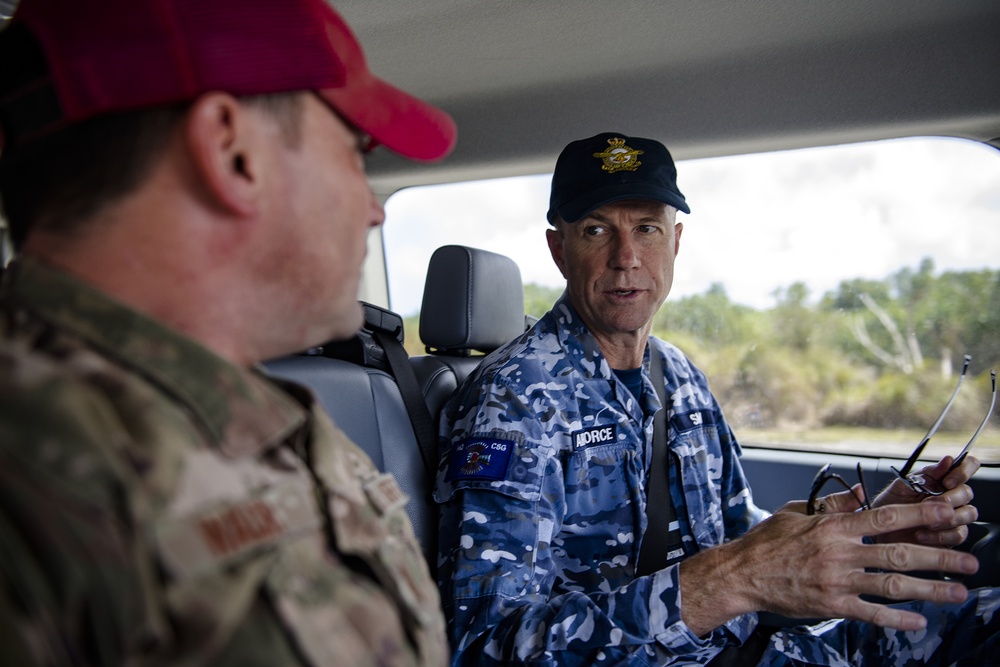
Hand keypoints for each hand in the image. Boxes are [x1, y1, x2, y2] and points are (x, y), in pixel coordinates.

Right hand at [679, 501, 978, 635]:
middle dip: (940, 558)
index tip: (948, 513)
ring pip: (892, 586)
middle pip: (899, 554)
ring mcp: (837, 581)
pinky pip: (871, 613)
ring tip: (958, 593)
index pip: (885, 517)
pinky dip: (897, 619)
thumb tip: (862, 495)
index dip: (921, 516)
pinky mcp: (831, 604)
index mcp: (833, 525)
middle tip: (970, 562)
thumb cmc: (767, 541)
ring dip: (930, 590)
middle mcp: (840, 552)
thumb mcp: (798, 511)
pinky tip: (919, 621)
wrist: (741, 573)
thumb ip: (834, 504)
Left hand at [873, 455, 979, 546]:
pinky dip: (940, 535)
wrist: (879, 529)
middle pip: (967, 492)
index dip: (963, 470)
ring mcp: (954, 516)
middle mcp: (952, 496)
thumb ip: (926, 474)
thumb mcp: (903, 485)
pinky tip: (922, 534)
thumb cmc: (891, 504)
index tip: (947, 480)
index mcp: (942, 479)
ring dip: (947, 517)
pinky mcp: (951, 536)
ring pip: (968, 513)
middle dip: (949, 498)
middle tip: (928, 503)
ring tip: (925, 521)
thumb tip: (947, 460)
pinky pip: (959, 535)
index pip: (967, 466)